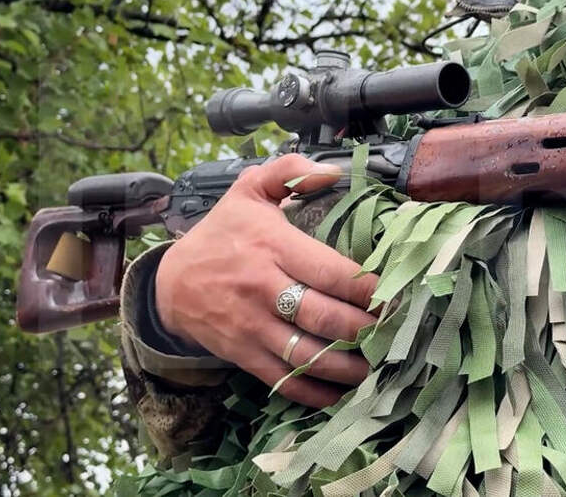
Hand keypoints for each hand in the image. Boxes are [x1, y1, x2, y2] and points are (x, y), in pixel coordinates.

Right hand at [155, 154, 378, 407]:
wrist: (169, 282)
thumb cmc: (221, 233)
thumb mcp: (248, 190)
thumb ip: (289, 172)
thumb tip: (333, 171)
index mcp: (272, 246)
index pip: (329, 271)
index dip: (367, 287)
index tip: (395, 293)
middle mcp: (262, 288)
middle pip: (323, 316)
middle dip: (365, 329)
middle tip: (395, 332)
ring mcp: (251, 325)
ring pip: (307, 354)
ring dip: (347, 366)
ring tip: (379, 366)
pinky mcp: (243, 354)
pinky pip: (284, 379)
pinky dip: (316, 392)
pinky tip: (343, 393)